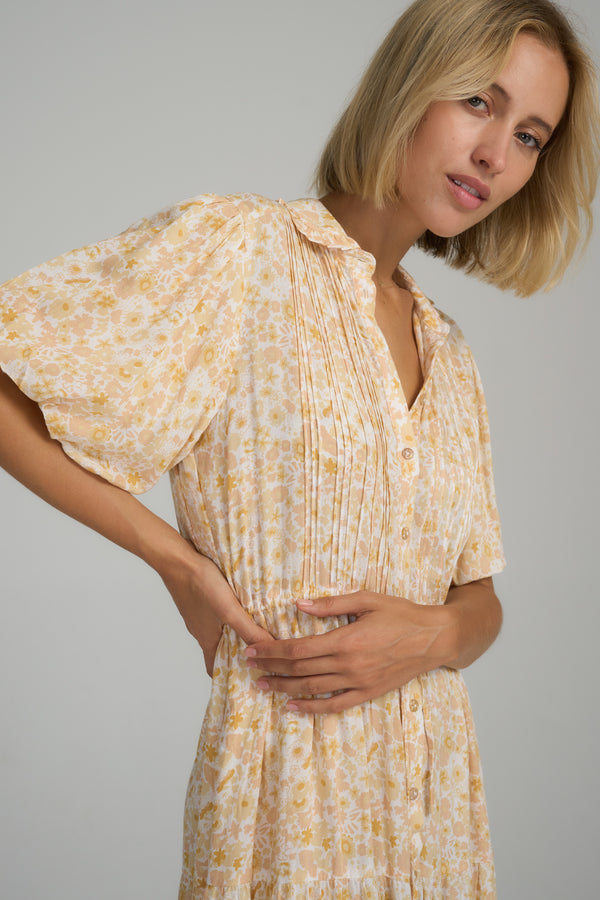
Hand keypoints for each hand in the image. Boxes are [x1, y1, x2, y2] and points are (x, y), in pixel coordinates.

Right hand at [160, 550, 272, 675]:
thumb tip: (268, 648)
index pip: (215, 667)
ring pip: (217, 632)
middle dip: (237, 653)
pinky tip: (240, 607)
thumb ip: (248, 630)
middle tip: (259, 653)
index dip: (229, 674)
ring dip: (233, 634)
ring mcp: (197, 615)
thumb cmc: (200, 585)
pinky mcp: (198, 601)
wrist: (177, 560)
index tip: (247, 676)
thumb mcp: (229, 610)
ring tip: (254, 630)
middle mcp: (200, 630)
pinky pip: (214, 615)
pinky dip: (227, 617)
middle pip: (219, 650)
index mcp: (206, 639)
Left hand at [244, 591, 453, 712]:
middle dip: (271, 667)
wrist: (434, 638)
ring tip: (262, 685)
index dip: (272, 650)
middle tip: (248, 665)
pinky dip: (311, 708)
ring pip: (312, 689)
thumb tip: (300, 605)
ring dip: (284, 688)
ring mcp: (359, 682)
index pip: (299, 649)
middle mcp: (349, 665)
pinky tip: (292, 706)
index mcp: (347, 640)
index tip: (252, 649)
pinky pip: (335, 705)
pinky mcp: (368, 692)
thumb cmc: (402, 614)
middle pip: (300, 669)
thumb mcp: (367, 600)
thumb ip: (332, 604)